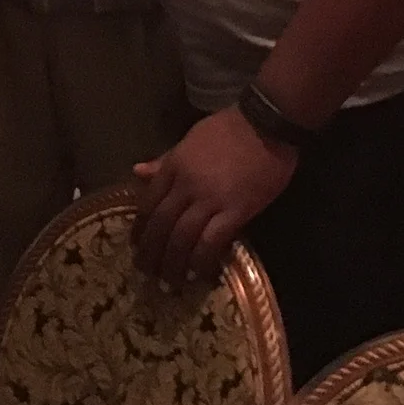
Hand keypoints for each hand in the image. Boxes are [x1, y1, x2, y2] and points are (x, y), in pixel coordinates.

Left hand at [131, 107, 296, 286]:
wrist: (266, 122)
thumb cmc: (230, 127)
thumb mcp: (191, 139)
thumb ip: (165, 160)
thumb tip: (137, 172)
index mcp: (174, 166)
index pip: (148, 203)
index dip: (141, 229)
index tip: (137, 246)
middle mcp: (186, 185)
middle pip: (161, 225)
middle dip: (152, 252)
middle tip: (148, 273)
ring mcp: (210, 198)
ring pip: (182, 237)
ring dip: (174, 263)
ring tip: (171, 282)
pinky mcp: (236, 210)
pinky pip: (213, 241)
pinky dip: (203, 259)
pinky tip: (199, 273)